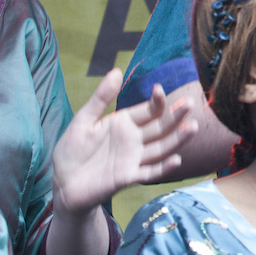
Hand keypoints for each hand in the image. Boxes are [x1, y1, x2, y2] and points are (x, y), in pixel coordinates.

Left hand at [51, 70, 197, 213]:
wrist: (62, 183)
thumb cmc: (71, 151)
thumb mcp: (83, 120)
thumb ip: (101, 98)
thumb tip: (117, 70)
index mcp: (125, 123)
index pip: (149, 110)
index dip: (156, 100)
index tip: (158, 89)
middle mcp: (135, 139)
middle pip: (161, 127)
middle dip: (176, 116)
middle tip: (190, 103)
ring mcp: (134, 158)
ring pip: (162, 147)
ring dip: (178, 139)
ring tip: (193, 127)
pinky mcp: (129, 177)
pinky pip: (150, 172)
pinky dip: (164, 167)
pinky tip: (176, 160)